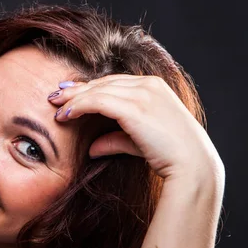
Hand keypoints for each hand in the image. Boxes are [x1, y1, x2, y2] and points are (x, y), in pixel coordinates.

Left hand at [49, 74, 222, 180]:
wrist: (192, 165)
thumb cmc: (170, 155)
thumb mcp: (139, 142)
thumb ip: (116, 139)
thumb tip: (92, 148)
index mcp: (154, 86)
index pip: (114, 82)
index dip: (90, 87)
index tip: (71, 93)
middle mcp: (148, 85)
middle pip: (103, 82)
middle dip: (77, 89)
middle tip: (55, 95)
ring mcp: (142, 94)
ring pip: (97, 90)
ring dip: (73, 98)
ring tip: (56, 107)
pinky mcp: (134, 108)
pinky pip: (97, 102)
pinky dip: (78, 107)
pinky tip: (65, 115)